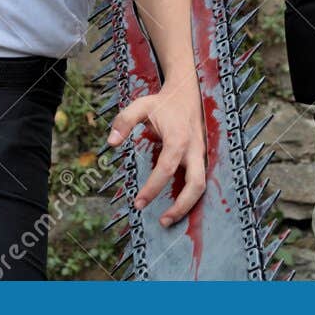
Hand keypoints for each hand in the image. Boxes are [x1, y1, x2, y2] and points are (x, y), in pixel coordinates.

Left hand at [106, 73, 206, 226]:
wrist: (187, 92)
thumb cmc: (163, 102)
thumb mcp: (141, 105)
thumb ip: (124, 122)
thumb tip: (111, 142)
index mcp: (178, 137)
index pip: (167, 168)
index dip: (153, 187)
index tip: (139, 202)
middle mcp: (194, 149)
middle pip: (195, 184)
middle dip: (181, 206)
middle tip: (162, 221)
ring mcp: (201, 154)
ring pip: (201, 186)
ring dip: (187, 206)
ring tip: (167, 219)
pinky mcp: (202, 158)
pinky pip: (199, 181)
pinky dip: (190, 197)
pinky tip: (175, 206)